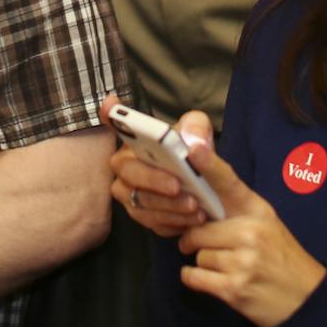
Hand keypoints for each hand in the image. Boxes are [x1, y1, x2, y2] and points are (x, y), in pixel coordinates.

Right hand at [101, 95, 212, 238]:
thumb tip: (191, 143)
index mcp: (139, 139)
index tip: (110, 105)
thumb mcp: (204, 137)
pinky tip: (193, 217)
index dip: (110, 115)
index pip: (117, 123)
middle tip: (178, 185)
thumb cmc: (201, 160)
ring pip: (140, 203)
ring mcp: (131, 194)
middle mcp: (127, 166)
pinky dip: (174, 220)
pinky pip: (152, 222)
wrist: (216, 198)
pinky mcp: (144, 218)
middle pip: (127, 172)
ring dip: (169, 205)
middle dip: (152, 179)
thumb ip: (199, 131)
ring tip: (195, 206)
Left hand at [175, 136, 326, 326]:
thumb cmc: (281, 257)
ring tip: (226, 267)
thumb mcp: (267, 224)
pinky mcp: (233, 289)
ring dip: (204, 263)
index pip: (229, 183)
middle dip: (197, 240)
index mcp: (257, 211)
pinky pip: (193, 276)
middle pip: (199, 229)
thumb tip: (196, 198)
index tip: (194, 149)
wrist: (308, 299)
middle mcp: (250, 233)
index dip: (210, 165)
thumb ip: (236, 211)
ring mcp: (242, 261)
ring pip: (197, 255)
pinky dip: (195, 278)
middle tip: (211, 246)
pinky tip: (213, 279)